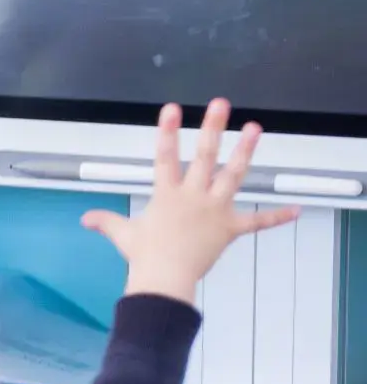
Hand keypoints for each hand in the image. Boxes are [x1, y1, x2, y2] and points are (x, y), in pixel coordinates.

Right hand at [79, 99, 295, 303]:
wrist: (165, 278)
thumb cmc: (144, 256)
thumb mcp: (122, 235)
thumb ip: (106, 222)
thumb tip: (86, 219)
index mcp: (167, 195)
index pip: (165, 157)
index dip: (167, 131)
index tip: (172, 109)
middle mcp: (193, 195)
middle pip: (204, 156)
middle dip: (212, 128)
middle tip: (221, 105)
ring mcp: (215, 209)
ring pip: (234, 175)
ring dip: (246, 151)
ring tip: (255, 128)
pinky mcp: (230, 228)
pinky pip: (257, 222)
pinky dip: (277, 217)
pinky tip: (296, 210)